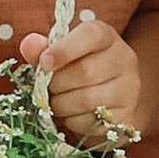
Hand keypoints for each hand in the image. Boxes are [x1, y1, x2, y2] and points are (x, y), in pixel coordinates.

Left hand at [21, 14, 143, 147]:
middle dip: (56, 83)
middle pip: (86, 71)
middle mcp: (124, 60)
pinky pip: (92, 123)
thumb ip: (41, 49)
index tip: (44, 62)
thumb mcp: (59, 55)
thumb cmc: (77, 71)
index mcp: (106, 37)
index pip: (91, 35)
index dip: (65, 48)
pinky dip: (73, 122)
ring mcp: (129, 90)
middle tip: (47, 87)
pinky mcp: (127, 117)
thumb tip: (29, 44)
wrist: (109, 100)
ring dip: (61, 104)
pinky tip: (72, 115)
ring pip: (87, 99)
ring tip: (57, 101)